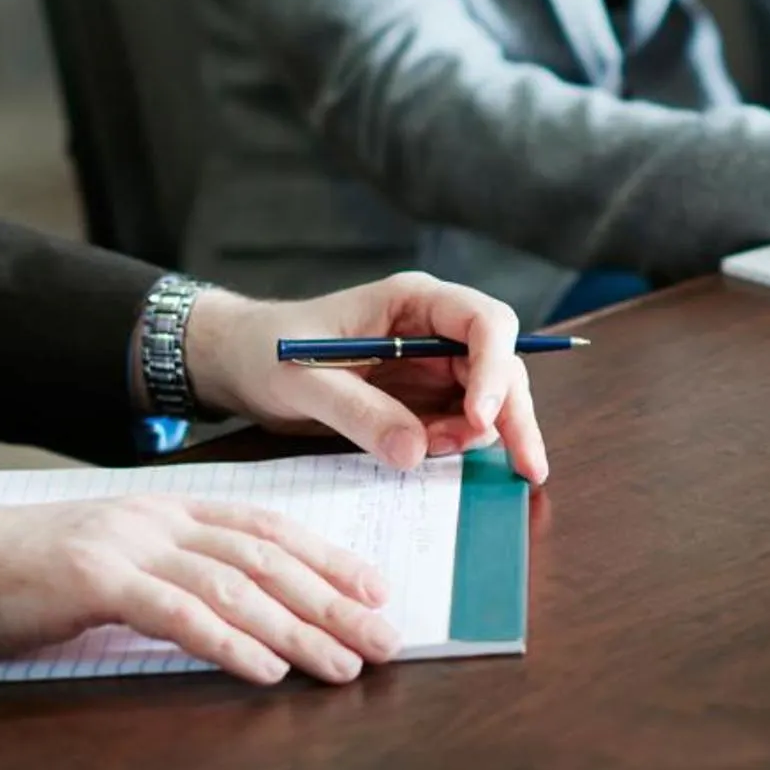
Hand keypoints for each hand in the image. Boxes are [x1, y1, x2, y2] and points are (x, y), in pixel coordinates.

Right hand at [0, 497, 399, 684]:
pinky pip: (179, 613)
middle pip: (268, 560)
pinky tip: (268, 669)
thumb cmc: (35, 575)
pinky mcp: (96, 580)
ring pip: (236, 586)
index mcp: (172, 509)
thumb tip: (249, 609)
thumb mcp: (122, 560)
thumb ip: (180, 572)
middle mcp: (161, 519)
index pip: (270, 529)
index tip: (379, 591)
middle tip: (386, 639)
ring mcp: (130, 545)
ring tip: (342, 664)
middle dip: (334, 601)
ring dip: (298, 629)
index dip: (331, 558)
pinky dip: (230, 642)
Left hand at [184, 274, 550, 482]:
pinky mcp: (423, 396)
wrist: (240, 365)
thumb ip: (360, 413)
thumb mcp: (305, 382)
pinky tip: (431, 455)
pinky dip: (457, 444)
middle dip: (513, 414)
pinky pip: (460, 422)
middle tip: (529, 467)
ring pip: (490, 397)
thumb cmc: (265, 353)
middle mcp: (435, 328)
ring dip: (481, 434)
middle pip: (501, 364)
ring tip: (439, 454)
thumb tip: (417, 450)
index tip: (479, 418)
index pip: (483, 322)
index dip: (493, 369)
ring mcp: (433, 363)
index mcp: (413, 301)